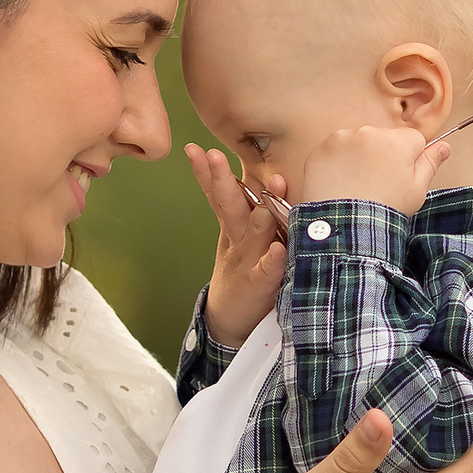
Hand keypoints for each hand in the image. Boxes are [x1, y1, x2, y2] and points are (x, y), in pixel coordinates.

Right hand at [185, 140, 287, 350]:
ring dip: (258, 213)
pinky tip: (277, 252)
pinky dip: (272, 262)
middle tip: (214, 157)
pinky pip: (268, 271)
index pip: (218, 195)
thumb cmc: (244, 272)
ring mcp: (249, 262)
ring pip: (253, 233)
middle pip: (229, 207)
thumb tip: (262, 173)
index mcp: (234, 227)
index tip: (194, 149)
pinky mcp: (262, 286)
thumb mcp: (240, 238)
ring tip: (267, 190)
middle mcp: (239, 240)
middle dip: (221, 181)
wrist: (232, 323)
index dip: (207, 173)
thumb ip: (248, 208)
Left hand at [295, 121, 450, 212]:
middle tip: (378, 185)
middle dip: (384, 155)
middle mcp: (369, 132)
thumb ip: (430, 163)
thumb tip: (444, 146)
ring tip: (358, 186)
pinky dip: (339, 163)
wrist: (345, 226)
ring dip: (360, 157)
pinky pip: (336, 151)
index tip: (401, 178)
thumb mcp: (416, 190)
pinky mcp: (322, 150)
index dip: (410, 159)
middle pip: (384, 138)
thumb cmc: (386, 209)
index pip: (413, 139)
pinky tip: (341, 183)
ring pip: (360, 142)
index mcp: (397, 141)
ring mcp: (342, 139)